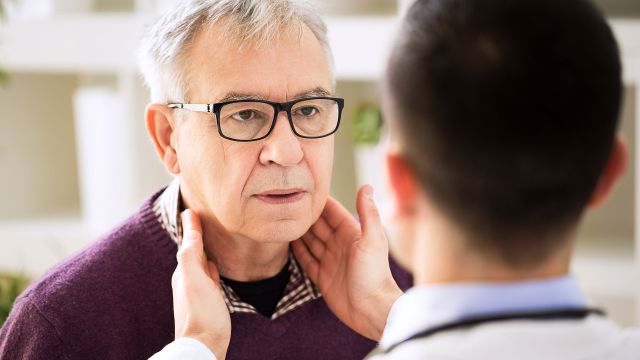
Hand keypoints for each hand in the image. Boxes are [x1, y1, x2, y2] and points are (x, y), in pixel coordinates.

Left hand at [172, 209, 230, 358]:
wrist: (203, 347)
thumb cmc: (201, 313)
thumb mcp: (194, 279)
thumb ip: (191, 254)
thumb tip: (189, 228)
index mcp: (184, 272)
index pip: (189, 243)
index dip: (192, 227)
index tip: (192, 210)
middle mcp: (188, 281)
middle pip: (192, 252)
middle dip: (195, 236)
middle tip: (198, 218)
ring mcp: (198, 292)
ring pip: (200, 264)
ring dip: (203, 250)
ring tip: (207, 237)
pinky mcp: (208, 303)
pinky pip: (209, 278)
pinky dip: (210, 267)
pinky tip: (215, 266)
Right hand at [291, 185, 402, 340]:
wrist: (372, 310)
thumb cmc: (375, 274)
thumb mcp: (373, 240)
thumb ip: (369, 213)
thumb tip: (366, 186)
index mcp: (351, 234)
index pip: (332, 212)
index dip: (319, 201)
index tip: (303, 188)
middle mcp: (339, 245)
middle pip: (318, 226)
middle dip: (304, 215)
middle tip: (285, 203)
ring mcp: (330, 261)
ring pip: (310, 242)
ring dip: (298, 232)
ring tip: (281, 220)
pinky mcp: (323, 278)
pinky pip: (307, 261)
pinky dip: (297, 252)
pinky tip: (286, 243)